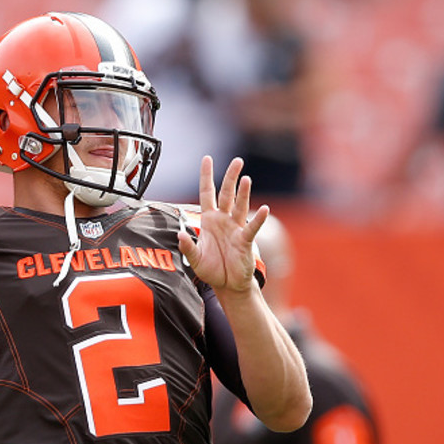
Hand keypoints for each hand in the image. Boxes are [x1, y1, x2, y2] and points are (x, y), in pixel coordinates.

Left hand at [177, 156, 267, 292]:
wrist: (226, 285)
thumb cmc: (212, 269)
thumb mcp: (194, 259)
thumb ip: (187, 247)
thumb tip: (180, 235)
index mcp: (208, 220)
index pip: (207, 193)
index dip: (206, 176)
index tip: (207, 159)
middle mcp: (223, 220)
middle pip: (227, 194)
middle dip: (231, 177)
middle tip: (237, 161)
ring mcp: (235, 229)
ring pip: (239, 206)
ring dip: (243, 193)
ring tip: (246, 178)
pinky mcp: (245, 241)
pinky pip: (251, 228)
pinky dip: (257, 219)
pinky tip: (263, 209)